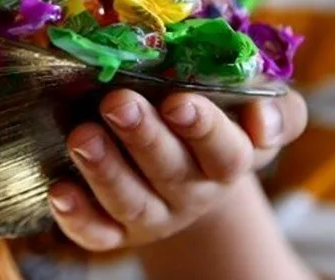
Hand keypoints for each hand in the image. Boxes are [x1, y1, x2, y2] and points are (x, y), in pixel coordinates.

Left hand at [48, 89, 306, 250]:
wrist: (187, 157)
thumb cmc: (218, 115)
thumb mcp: (253, 104)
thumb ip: (275, 107)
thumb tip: (263, 116)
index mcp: (229, 157)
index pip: (226, 149)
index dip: (204, 127)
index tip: (178, 101)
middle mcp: (191, 190)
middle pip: (170, 171)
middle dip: (143, 136)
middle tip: (117, 103)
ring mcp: (152, 213)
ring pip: (130, 200)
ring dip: (105, 170)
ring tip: (81, 137)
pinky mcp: (116, 229)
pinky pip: (98, 232)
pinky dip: (78, 217)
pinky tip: (59, 192)